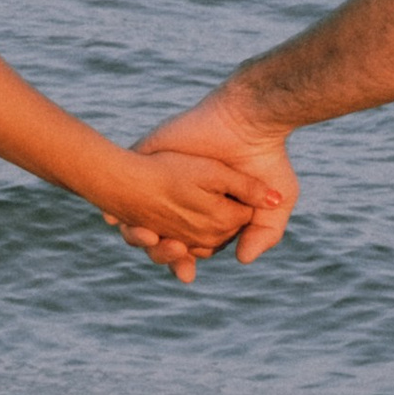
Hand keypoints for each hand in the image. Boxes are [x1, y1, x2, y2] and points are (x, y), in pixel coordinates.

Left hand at [116, 95, 299, 275]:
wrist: (250, 121)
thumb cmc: (267, 159)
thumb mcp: (278, 202)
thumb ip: (264, 233)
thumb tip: (242, 260)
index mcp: (209, 212)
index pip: (187, 246)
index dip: (183, 262)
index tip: (186, 273)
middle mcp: (183, 198)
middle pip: (160, 237)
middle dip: (161, 253)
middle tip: (165, 257)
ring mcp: (163, 177)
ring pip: (137, 215)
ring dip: (137, 234)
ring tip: (149, 238)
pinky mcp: (149, 155)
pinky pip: (124, 179)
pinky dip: (115, 202)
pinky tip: (117, 218)